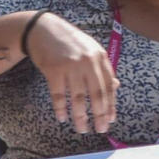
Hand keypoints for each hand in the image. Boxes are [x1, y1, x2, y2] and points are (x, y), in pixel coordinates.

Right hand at [25, 11, 118, 134]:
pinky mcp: (53, 70)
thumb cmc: (69, 42)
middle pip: (96, 94)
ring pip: (77, 98)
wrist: (42, 29)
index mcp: (100, 57)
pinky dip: (60, 108)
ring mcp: (70, 65)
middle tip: (101, 129)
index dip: (111, 104)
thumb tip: (115, 87)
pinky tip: (62, 118)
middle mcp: (87, 61)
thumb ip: (102, 68)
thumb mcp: (90, 50)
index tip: (111, 119)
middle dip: (99, 114)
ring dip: (80, 116)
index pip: (109, 86)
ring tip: (82, 129)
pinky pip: (58, 95)